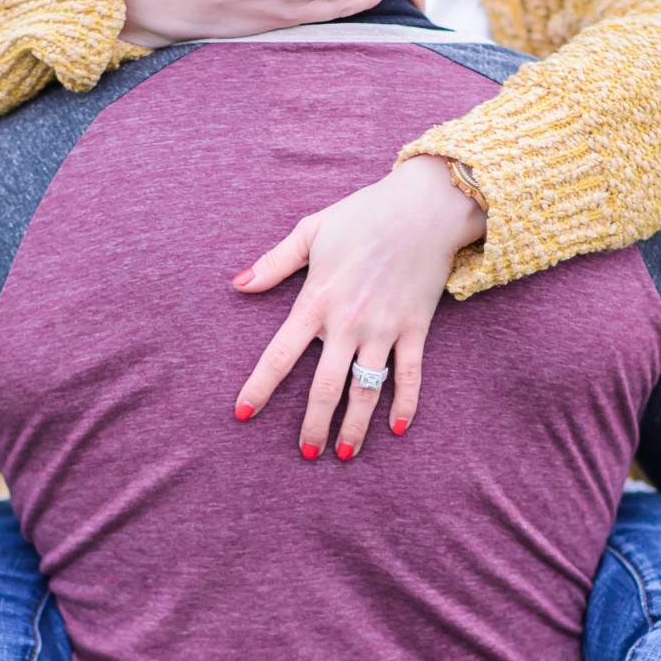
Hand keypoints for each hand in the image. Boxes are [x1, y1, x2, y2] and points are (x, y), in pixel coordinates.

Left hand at [232, 157, 486, 458]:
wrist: (424, 206)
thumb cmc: (363, 215)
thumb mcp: (311, 231)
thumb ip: (273, 262)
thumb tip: (237, 284)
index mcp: (316, 301)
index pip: (279, 355)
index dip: (259, 388)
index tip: (243, 415)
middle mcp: (347, 322)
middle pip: (324, 387)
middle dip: (314, 426)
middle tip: (306, 454)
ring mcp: (384, 329)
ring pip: (366, 390)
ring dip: (355, 427)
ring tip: (343, 454)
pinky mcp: (415, 329)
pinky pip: (409, 376)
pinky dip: (405, 404)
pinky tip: (396, 429)